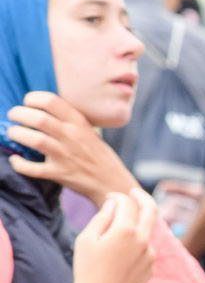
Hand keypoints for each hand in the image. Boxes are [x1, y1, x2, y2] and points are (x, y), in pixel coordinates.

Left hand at [8, 91, 137, 205]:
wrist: (113, 183)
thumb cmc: (99, 156)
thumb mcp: (90, 132)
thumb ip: (69, 121)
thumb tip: (42, 111)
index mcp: (79, 123)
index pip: (51, 101)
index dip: (33, 99)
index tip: (28, 103)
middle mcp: (72, 137)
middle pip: (38, 118)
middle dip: (18, 114)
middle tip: (14, 116)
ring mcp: (65, 156)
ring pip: (34, 140)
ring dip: (16, 134)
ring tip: (14, 134)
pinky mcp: (59, 174)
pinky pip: (32, 168)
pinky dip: (19, 164)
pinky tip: (16, 160)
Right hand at [72, 189, 157, 282]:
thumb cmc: (87, 269)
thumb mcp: (86, 239)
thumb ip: (103, 217)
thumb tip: (114, 204)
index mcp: (126, 230)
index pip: (127, 203)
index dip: (118, 197)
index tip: (110, 197)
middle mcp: (144, 240)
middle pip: (151, 210)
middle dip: (143, 198)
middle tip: (135, 192)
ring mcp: (151, 254)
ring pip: (146, 232)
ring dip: (136, 227)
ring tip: (116, 234)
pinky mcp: (152, 267)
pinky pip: (146, 249)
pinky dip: (137, 245)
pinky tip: (120, 256)